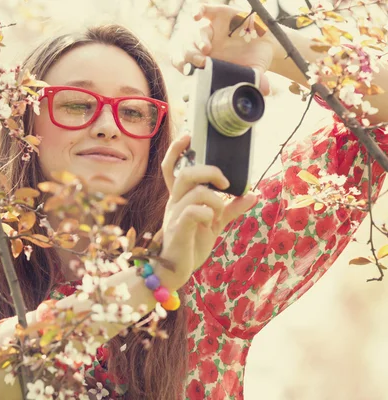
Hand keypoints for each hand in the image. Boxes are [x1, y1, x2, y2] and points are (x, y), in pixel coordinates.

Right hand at [156, 135, 257, 290]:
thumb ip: (231, 208)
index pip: (171, 168)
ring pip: (195, 191)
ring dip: (215, 199)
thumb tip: (254, 193)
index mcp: (179, 198)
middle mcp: (174, 202)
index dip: (176, 150)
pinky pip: (194, 212)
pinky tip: (212, 223)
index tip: (188, 136)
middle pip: (185, 173)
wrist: (175, 271)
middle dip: (209, 171)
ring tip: (219, 213)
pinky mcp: (179, 229)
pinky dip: (209, 213)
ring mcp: (175, 215)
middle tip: (226, 183)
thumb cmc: (191, 244)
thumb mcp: (214, 223)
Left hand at [172, 3, 280, 94]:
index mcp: (208, 61)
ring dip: (199, 41)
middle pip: (189, 48)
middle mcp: (206, 45)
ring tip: (206, 49)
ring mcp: (212, 29)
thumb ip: (255, 80)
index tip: (190, 72)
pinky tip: (196, 17)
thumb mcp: (254, 71)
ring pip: (197, 33)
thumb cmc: (256, 60)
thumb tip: (265, 91)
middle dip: (191, 56)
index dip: (184, 66)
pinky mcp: (219, 14)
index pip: (186, 63)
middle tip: (201, 62)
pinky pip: (205, 10)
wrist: (268, 42)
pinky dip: (199, 11)